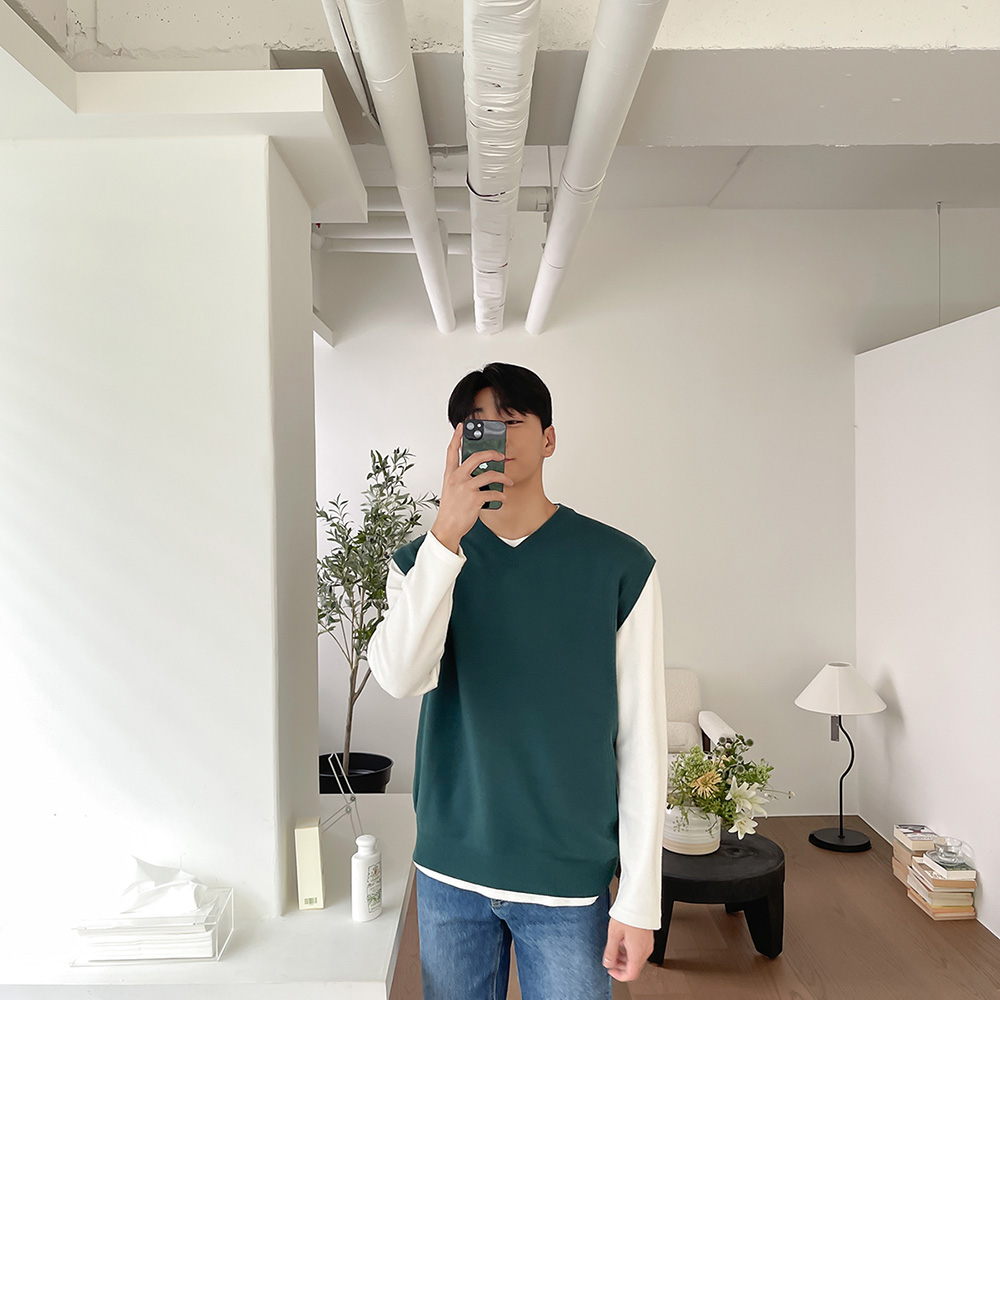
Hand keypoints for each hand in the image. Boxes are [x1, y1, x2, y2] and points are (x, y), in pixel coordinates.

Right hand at [432, 423, 512, 548]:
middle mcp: (457, 478)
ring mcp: (466, 488)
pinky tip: (503, 498)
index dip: (456, 437)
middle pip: (477, 457)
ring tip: (508, 481)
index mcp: (450, 474)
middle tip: (500, 455)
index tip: (461, 426)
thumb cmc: (451, 510)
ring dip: (503, 477)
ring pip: (490, 474)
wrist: (447, 527)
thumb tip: (480, 471)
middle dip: (492, 453)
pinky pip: (493, 492)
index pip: (452, 451)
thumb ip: (461, 478)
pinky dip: (501, 495)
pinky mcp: (475, 499)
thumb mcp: (451, 489)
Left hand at [602, 919, 653, 981]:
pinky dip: (629, 951)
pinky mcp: (647, 939)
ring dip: (624, 958)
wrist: (639, 903)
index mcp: (637, 953)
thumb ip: (610, 952)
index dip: (619, 976)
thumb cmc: (628, 916)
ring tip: (615, 949)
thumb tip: (607, 963)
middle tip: (611, 960)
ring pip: (636, 960)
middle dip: (620, 966)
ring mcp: (647, 945)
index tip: (611, 970)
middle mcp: (645, 951)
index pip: (631, 975)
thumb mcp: (614, 935)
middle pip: (634, 968)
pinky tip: (622, 942)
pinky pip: (639, 951)